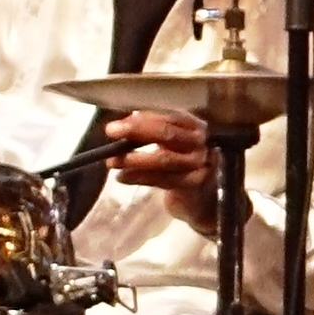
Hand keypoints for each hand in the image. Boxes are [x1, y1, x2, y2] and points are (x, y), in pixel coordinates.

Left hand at [104, 109, 218, 226]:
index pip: (169, 116)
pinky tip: (122, 178)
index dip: (142, 119)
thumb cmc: (179, 162)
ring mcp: (201, 164)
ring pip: (165, 159)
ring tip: (112, 161)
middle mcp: (202, 142)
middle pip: (169, 134)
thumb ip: (151, 130)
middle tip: (111, 132)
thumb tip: (121, 123)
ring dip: (134, 160)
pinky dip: (140, 178)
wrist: (203, 198)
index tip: (117, 124)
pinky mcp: (195, 184)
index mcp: (194, 125)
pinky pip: (163, 180)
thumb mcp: (169, 142)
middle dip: (137, 131)